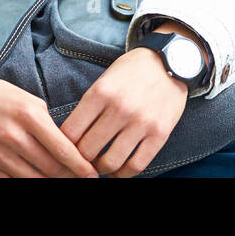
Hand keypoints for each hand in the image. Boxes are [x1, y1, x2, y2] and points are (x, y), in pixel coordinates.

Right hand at [0, 57, 98, 177]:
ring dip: (49, 182)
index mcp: (29, 115)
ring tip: (61, 179)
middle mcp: (12, 135)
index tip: (92, 173)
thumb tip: (68, 149)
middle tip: (79, 177)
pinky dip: (25, 183)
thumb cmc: (0, 97)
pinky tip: (36, 179)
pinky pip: (9, 183)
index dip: (80, 165)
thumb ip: (48, 125)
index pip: (62, 148)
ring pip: (32, 179)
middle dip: (68, 175)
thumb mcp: (30, 101)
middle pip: (50, 168)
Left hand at [61, 34, 192, 177]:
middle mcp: (120, 108)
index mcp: (101, 93)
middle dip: (80, 160)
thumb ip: (88, 108)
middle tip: (82, 160)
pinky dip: (123, 174)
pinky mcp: (160, 133)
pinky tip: (119, 169)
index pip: (69, 133)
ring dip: (100, 169)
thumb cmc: (132, 72)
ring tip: (100, 164)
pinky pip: (136, 166)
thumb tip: (68, 140)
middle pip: (87, 151)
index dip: (63, 147)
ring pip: (110, 163)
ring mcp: (141, 122)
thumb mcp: (104, 80)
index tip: (65, 151)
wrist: (172, 61)